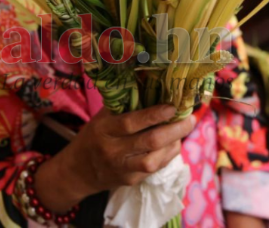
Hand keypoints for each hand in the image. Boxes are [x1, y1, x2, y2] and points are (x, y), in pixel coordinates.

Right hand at [35, 105, 194, 211]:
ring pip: (154, 160)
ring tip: (184, 130)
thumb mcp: (102, 118)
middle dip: (174, 130)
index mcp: (104, 130)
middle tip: (190, 118)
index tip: (172, 107)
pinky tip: (174, 143)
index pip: (130, 123)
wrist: (77, 172)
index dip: (153, 115)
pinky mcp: (130, 181)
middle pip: (149, 142)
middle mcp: (112, 151)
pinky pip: (154, 169)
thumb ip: (123, 106)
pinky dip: (167, 155)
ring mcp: (122, 169)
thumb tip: (152, 86)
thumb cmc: (94, 136)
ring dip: (174, 144)